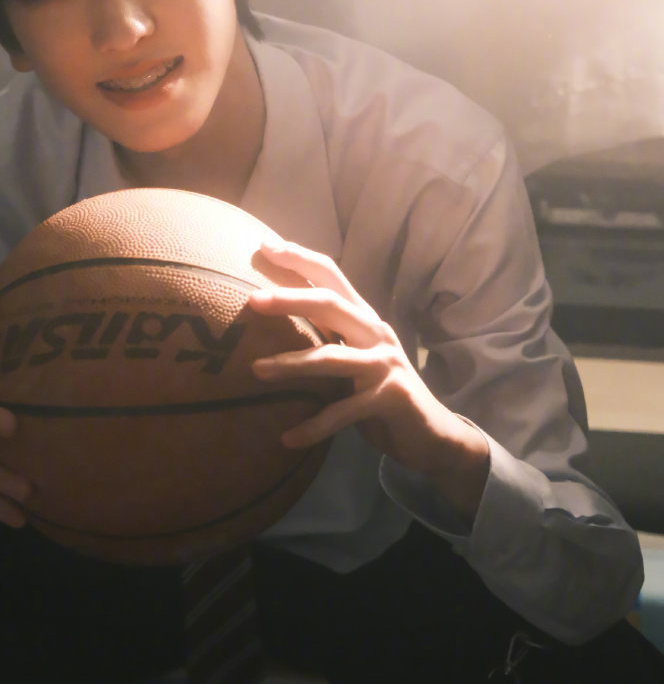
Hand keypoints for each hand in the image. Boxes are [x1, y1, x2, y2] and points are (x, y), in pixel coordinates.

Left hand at [248, 240, 488, 517]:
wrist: (431, 434)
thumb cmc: (380, 391)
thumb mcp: (353, 356)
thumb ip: (326, 334)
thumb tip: (275, 314)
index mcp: (364, 318)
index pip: (332, 276)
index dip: (300, 259)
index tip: (264, 245)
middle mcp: (376, 334)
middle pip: (332, 304)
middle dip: (291, 298)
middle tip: (253, 299)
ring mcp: (385, 366)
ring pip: (332, 358)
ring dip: (292, 363)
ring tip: (256, 370)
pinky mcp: (390, 399)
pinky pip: (343, 413)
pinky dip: (314, 426)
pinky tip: (288, 439)